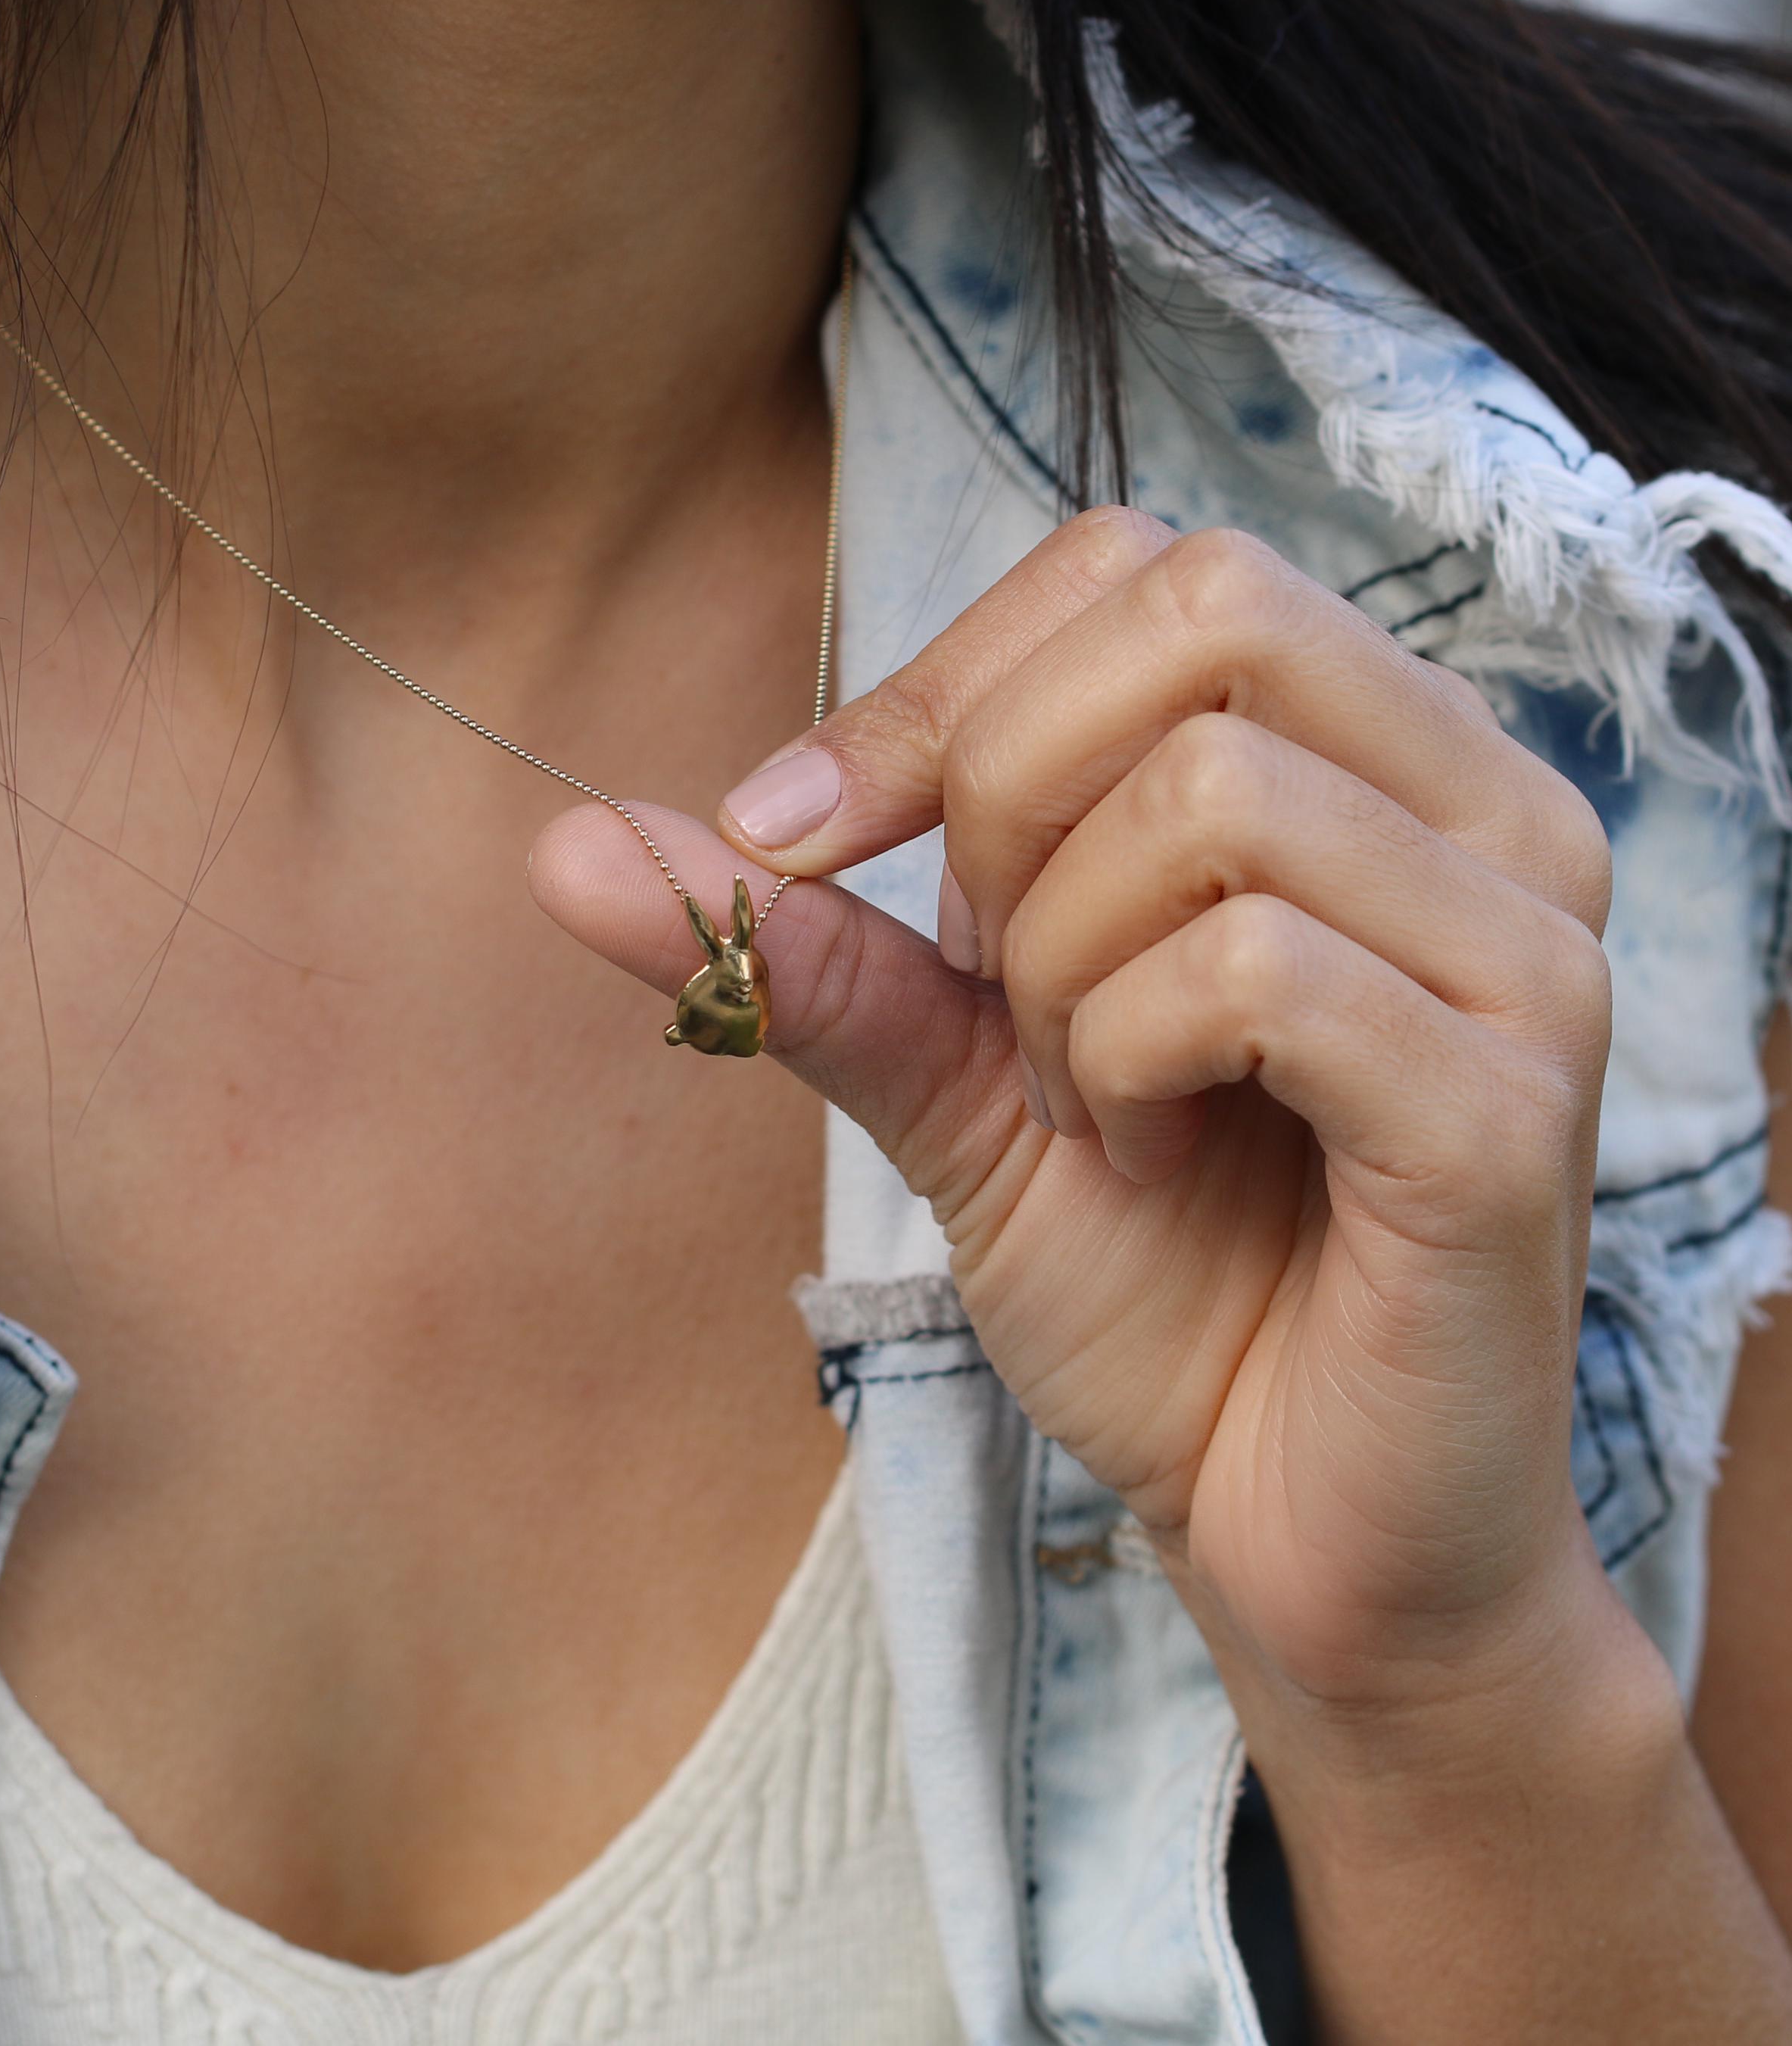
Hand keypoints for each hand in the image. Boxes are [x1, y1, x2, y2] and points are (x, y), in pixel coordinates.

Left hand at [531, 508, 1626, 1727]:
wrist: (1291, 1524)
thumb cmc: (1159, 1276)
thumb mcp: (954, 1072)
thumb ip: (800, 944)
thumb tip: (561, 839)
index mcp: (1374, 756)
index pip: (1138, 565)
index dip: (936, 689)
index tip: (797, 845)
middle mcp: (1488, 808)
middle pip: (1200, 605)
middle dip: (1001, 797)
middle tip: (995, 985)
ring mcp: (1526, 947)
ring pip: (1207, 795)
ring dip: (1059, 969)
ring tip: (1087, 1106)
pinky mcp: (1511, 1104)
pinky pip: (1252, 972)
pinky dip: (1126, 1064)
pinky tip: (1145, 1163)